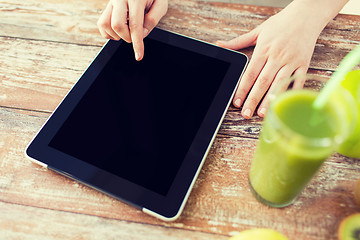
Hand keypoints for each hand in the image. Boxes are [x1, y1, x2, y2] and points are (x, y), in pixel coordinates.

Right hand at [97, 0, 167, 60]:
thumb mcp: (161, 5)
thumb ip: (152, 19)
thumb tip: (142, 34)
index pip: (135, 25)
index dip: (137, 43)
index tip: (138, 55)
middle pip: (117, 25)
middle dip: (127, 37)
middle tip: (135, 36)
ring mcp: (112, 1)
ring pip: (105, 24)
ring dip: (116, 35)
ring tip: (127, 32)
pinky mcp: (107, 5)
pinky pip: (102, 23)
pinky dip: (109, 32)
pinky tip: (120, 31)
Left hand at [217, 2, 323, 118]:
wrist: (306, 15)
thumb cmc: (281, 23)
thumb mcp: (257, 31)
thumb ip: (237, 42)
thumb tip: (219, 44)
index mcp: (264, 49)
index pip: (250, 73)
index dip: (242, 89)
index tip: (236, 102)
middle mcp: (277, 56)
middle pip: (263, 82)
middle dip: (253, 99)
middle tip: (246, 113)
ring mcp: (291, 61)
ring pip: (279, 84)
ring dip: (270, 100)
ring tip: (263, 114)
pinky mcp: (304, 64)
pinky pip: (297, 81)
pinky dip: (291, 93)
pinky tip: (283, 104)